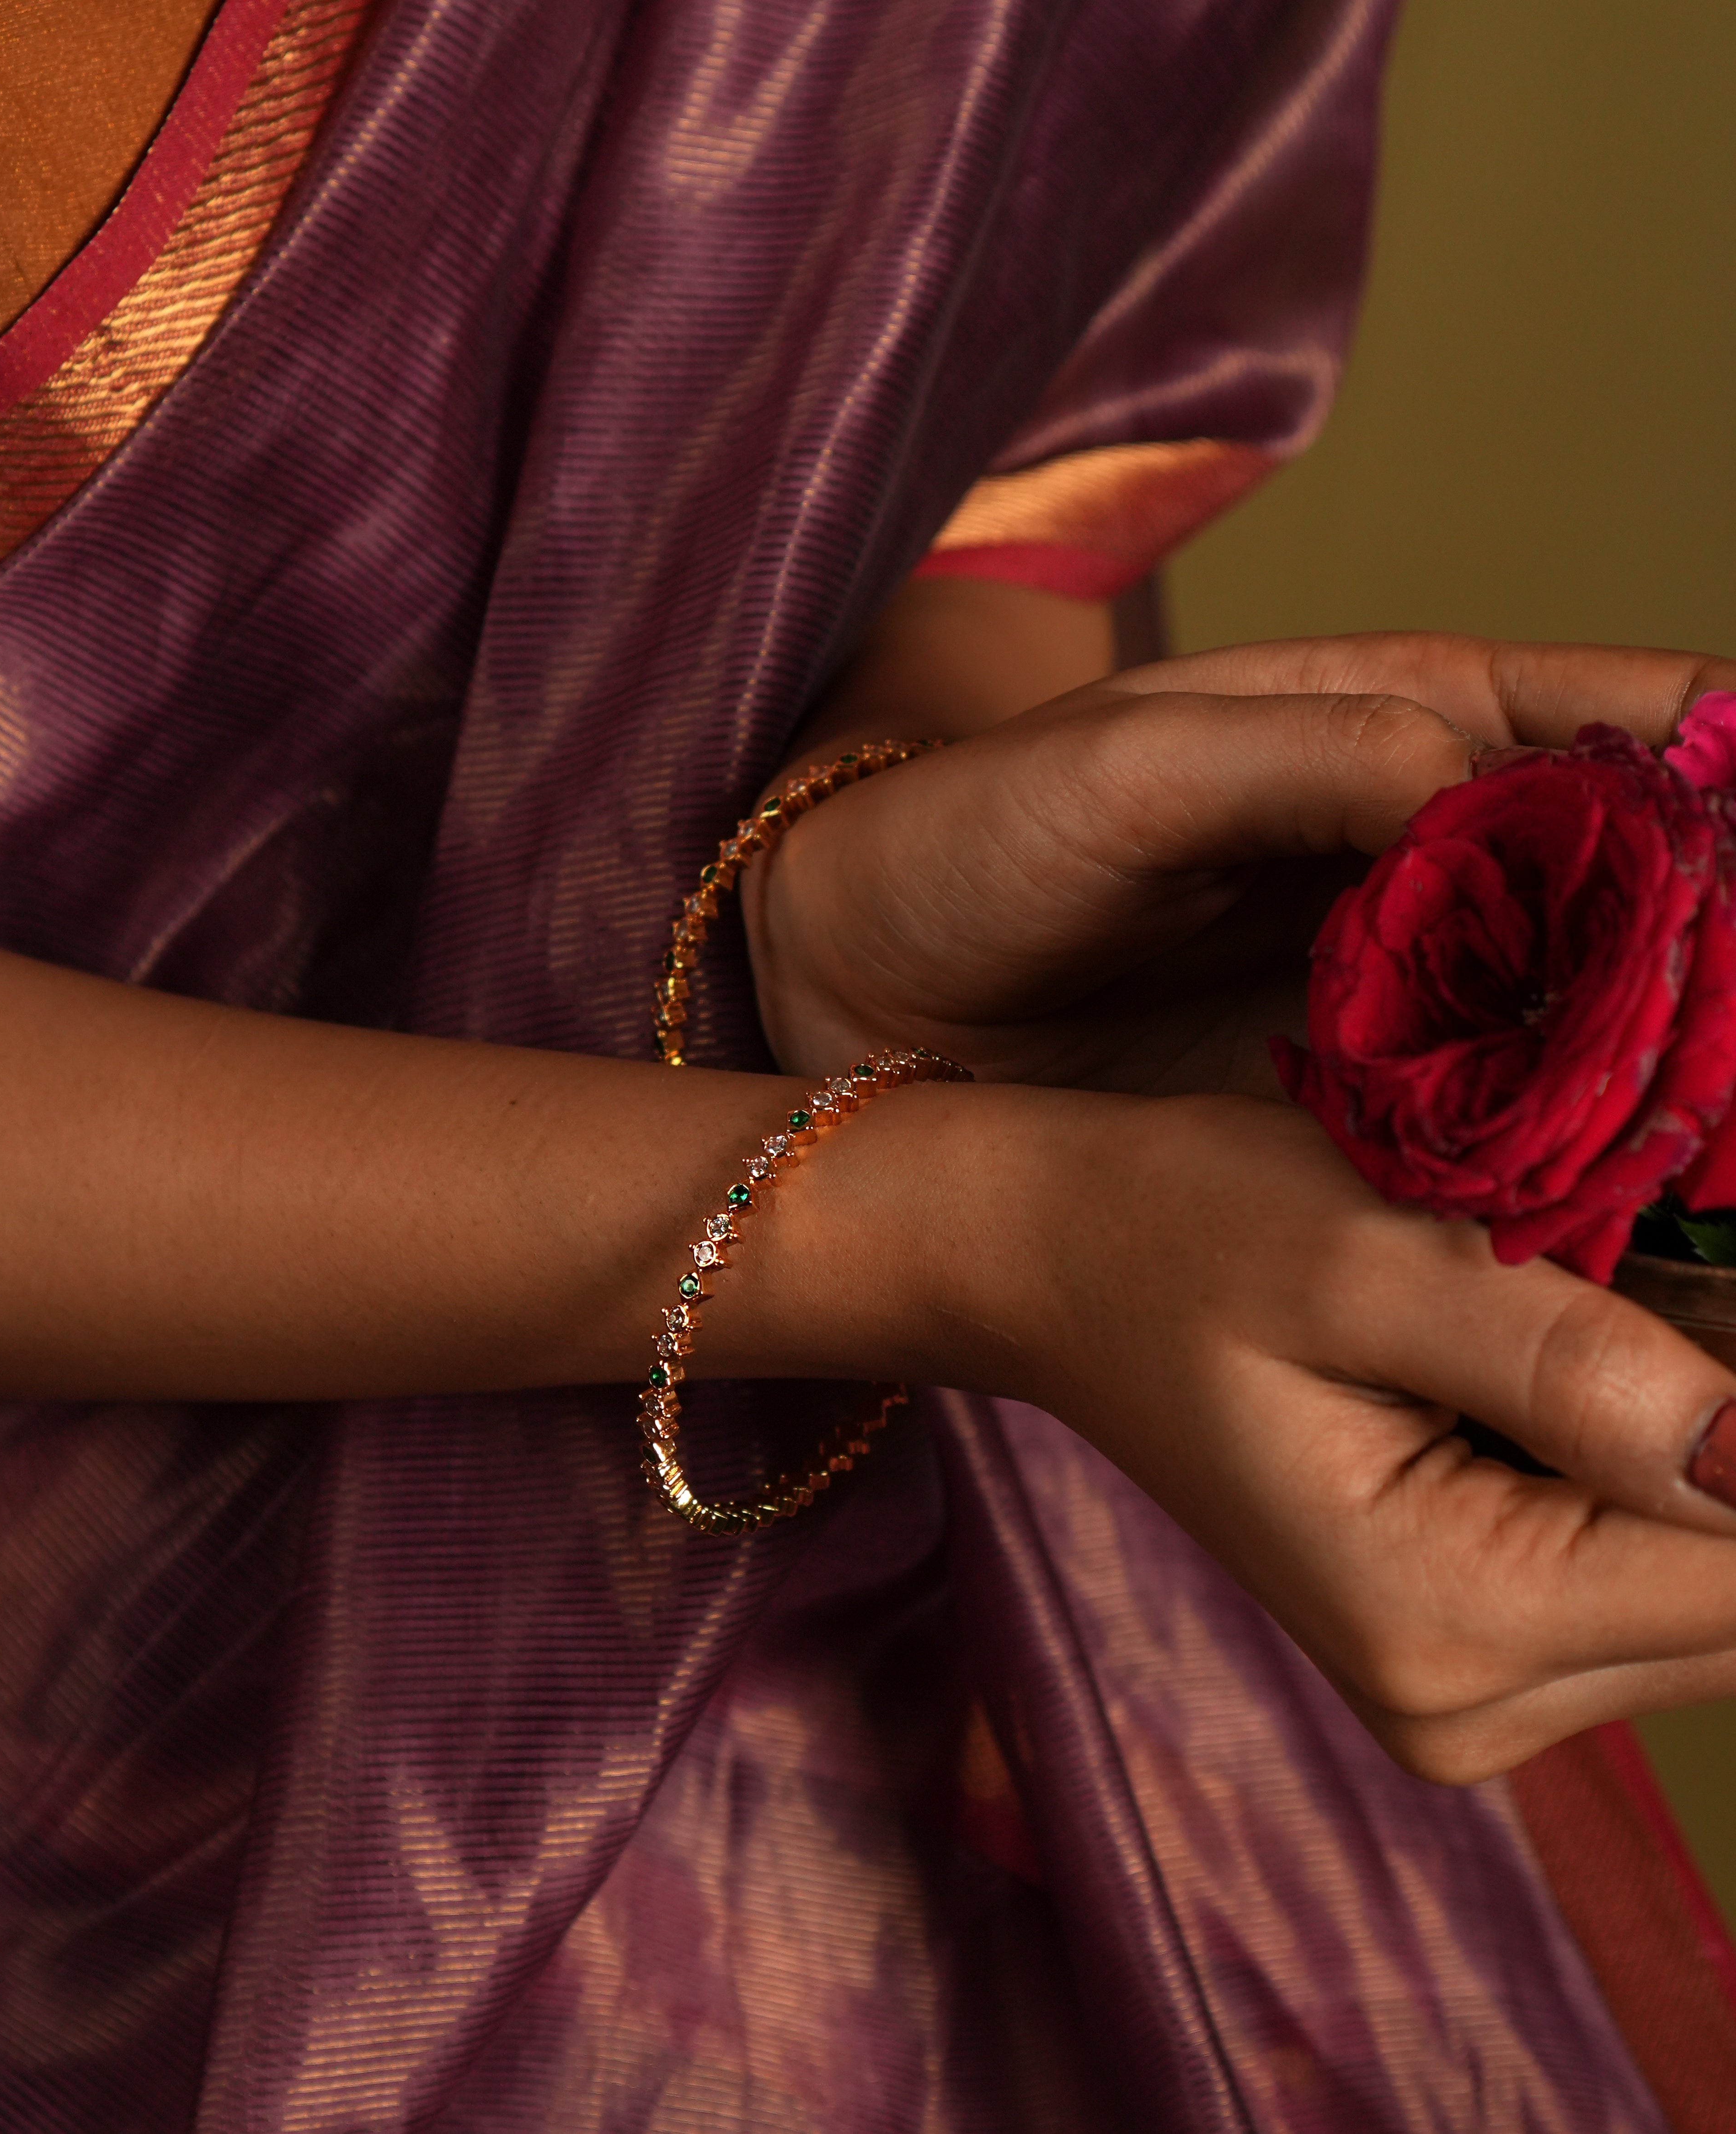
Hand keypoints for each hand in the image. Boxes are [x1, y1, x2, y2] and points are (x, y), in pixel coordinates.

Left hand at [746, 631, 1735, 1093]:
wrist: (867, 985)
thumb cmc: (973, 838)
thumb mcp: (1126, 773)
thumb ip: (1304, 759)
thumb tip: (1478, 780)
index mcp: (1400, 721)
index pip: (1625, 714)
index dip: (1730, 765)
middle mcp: (1431, 853)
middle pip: (1644, 874)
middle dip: (1722, 935)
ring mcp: (1407, 983)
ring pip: (1594, 1003)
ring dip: (1674, 1052)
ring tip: (1722, 1119)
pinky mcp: (1360, 1097)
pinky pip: (1499, 1112)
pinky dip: (1569, 1143)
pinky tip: (1628, 1189)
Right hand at [929, 1082, 1735, 1779]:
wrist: (1062, 1265)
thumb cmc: (1187, 1229)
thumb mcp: (1366, 1253)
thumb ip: (1577, 1367)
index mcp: (1439, 1617)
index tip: (1685, 1297)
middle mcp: (1461, 1705)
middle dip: (1730, 1441)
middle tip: (1617, 1285)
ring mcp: (1461, 1695)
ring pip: (1708, 1597)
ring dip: (1687, 1453)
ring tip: (1553, 1322)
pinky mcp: (1467, 1655)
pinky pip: (1641, 1586)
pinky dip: (1638, 1475)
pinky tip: (1534, 1379)